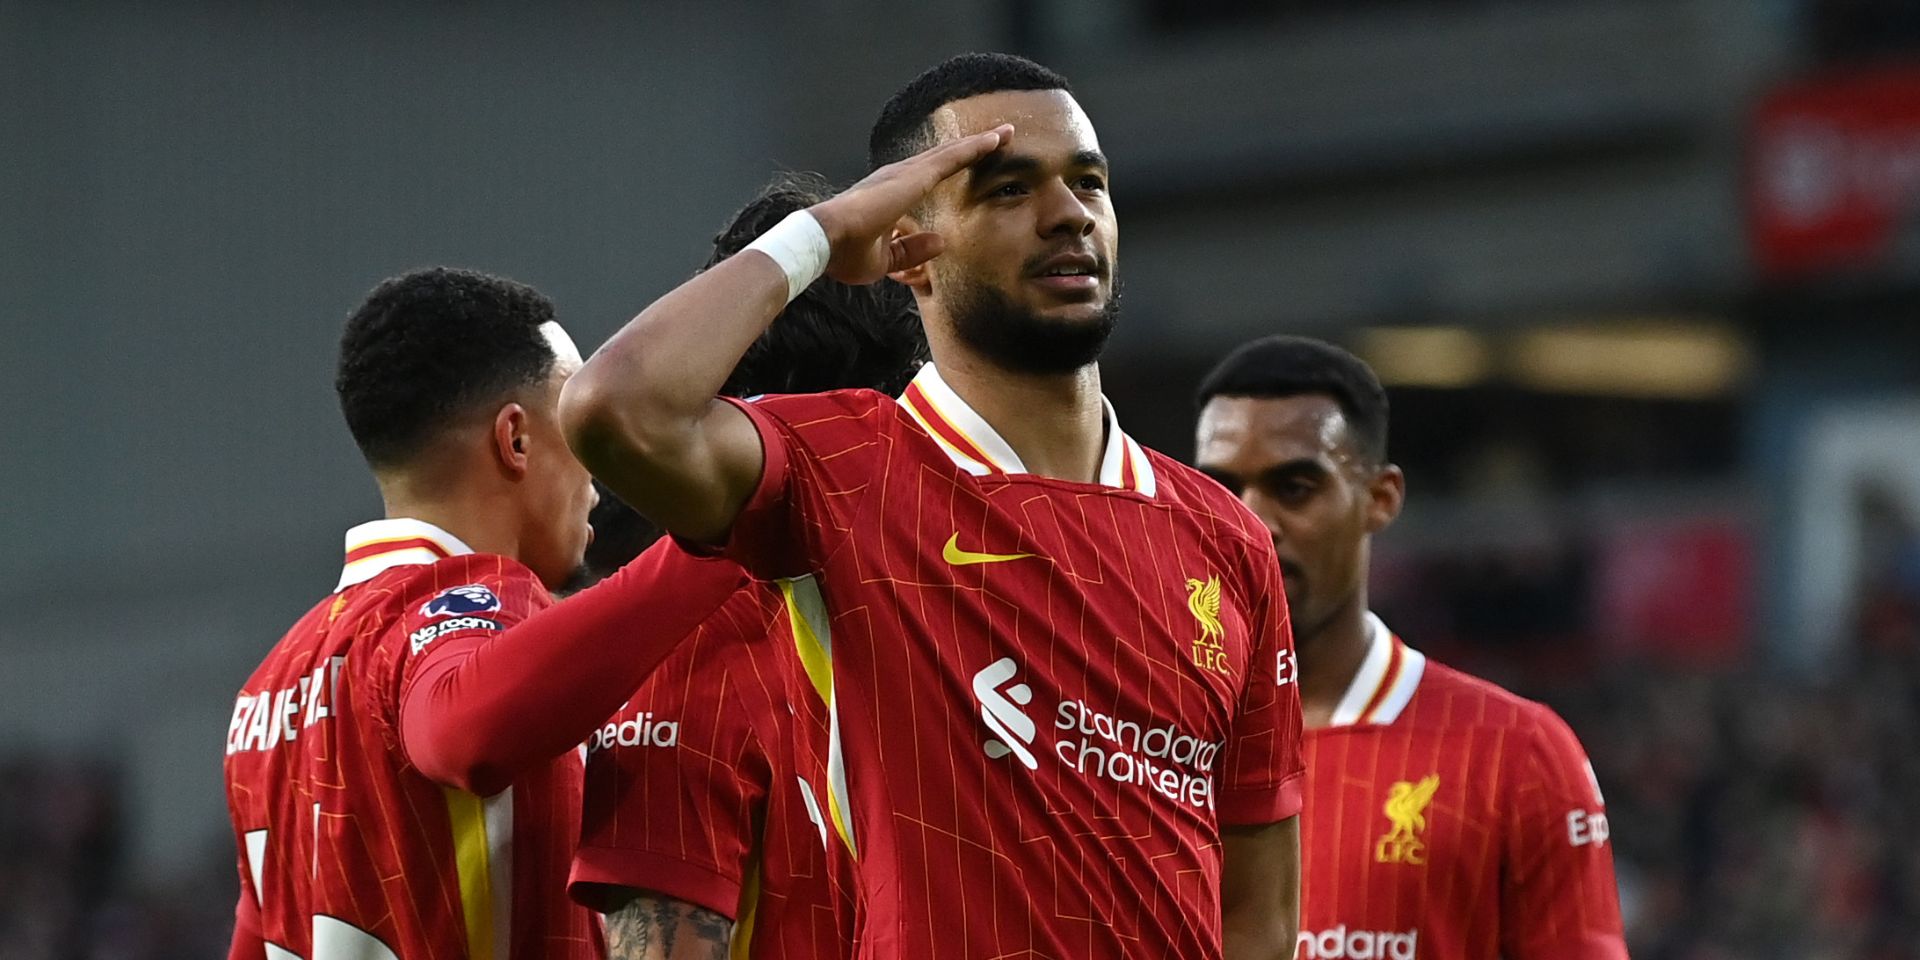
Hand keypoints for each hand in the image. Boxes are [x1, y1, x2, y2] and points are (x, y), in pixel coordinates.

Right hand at [808, 125, 1012, 283]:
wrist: (822, 243)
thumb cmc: (844, 253)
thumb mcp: (887, 260)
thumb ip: (913, 251)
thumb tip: (941, 242)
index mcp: (890, 194)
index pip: (928, 176)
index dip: (952, 165)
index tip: (971, 162)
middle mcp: (897, 177)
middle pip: (943, 157)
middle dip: (971, 147)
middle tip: (999, 136)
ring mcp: (904, 174)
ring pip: (950, 153)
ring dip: (979, 142)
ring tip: (1005, 133)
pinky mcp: (912, 177)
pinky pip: (951, 158)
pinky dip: (974, 147)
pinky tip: (994, 140)